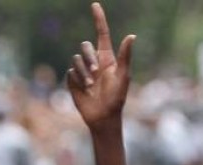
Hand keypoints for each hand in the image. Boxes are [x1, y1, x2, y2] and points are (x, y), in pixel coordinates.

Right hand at [66, 3, 136, 131]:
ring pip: (76, 59)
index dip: (99, 20)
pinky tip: (84, 89)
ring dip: (84, 72)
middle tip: (96, 72)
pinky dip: (77, 79)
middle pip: (85, 46)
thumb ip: (125, 55)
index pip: (102, 34)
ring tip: (90, 85)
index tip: (95, 5)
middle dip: (89, 56)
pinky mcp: (73, 79)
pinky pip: (70, 71)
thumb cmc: (117, 98)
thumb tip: (132, 36)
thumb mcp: (123, 76)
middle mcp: (94, 62)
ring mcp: (83, 70)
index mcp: (107, 58)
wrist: (103, 117)